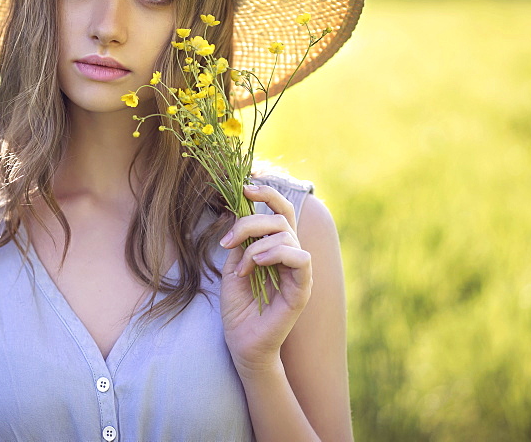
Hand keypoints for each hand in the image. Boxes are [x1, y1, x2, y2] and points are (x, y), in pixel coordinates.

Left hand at [220, 184, 312, 377]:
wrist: (242, 342)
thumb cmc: (237, 306)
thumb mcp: (232, 264)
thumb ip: (239, 239)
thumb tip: (235, 208)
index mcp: (276, 247)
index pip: (281, 210)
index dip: (267, 193)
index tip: (245, 187)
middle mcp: (291, 255)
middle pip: (280, 218)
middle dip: (250, 222)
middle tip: (227, 241)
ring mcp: (299, 271)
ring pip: (286, 234)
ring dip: (256, 244)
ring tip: (242, 265)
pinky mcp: (302, 288)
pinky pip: (300, 258)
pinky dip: (275, 254)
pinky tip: (256, 265)